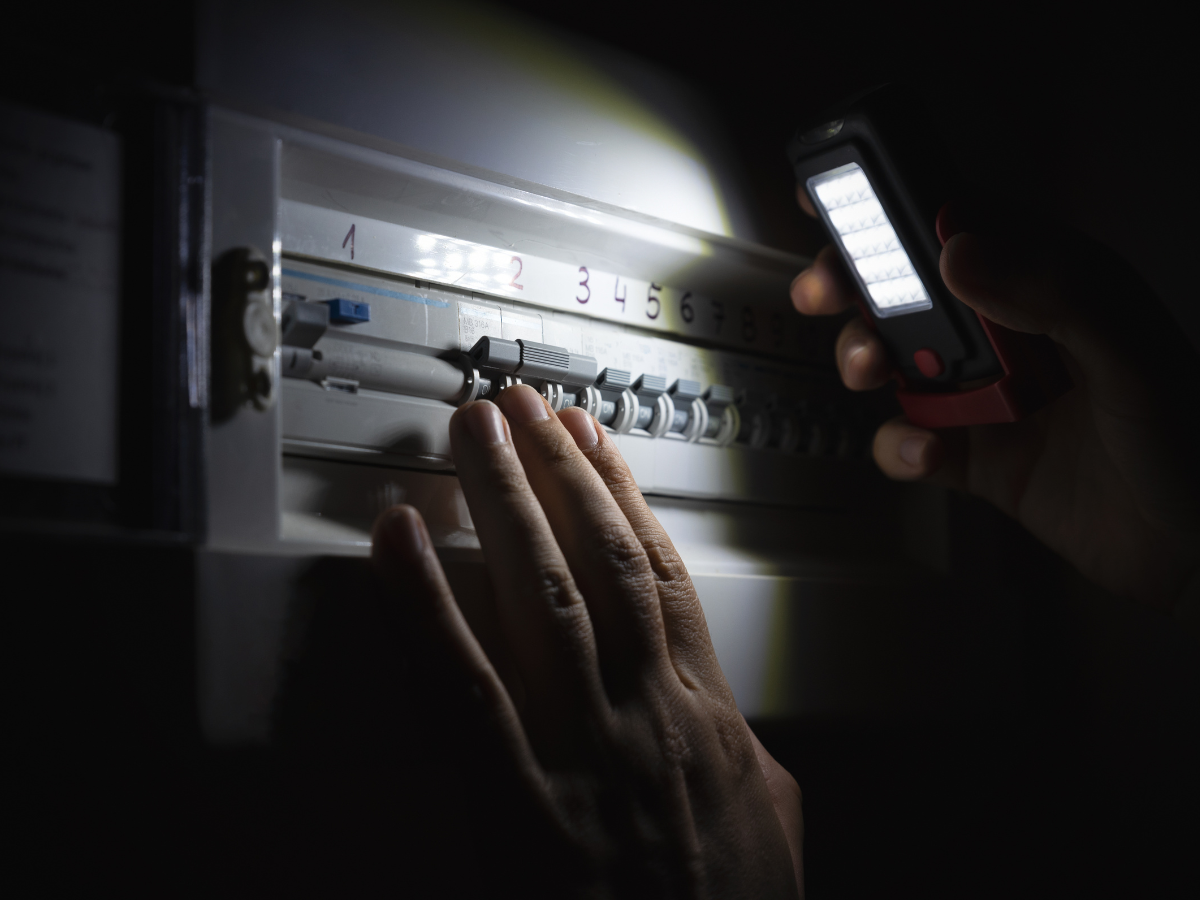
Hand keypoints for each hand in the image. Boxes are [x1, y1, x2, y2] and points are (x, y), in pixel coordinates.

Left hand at [372, 385, 803, 897]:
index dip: (624, 494)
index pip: (659, 572)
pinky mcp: (516, 803)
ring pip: (540, 594)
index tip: (592, 441)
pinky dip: (426, 605)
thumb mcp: (774, 822)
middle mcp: (645, 711)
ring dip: (504, 503)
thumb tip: (733, 719)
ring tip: (474, 435)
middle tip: (520, 406)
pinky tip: (401, 545)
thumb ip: (748, 753)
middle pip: (598, 559)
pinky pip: (461, 684)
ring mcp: (581, 750)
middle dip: (557, 471)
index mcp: (705, 713)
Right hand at [791, 191, 1199, 614]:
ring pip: (896, 361)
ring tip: (868, 370)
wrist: (1198, 551)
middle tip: (823, 292)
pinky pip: (910, 442)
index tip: (836, 199)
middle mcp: (1010, 331)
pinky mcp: (975, 456)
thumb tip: (960, 249)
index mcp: (1050, 283)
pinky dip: (900, 447)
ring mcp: (987, 395)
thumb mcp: (1128, 350)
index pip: (962, 224)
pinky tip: (924, 452)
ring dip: (864, 359)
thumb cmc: (1191, 437)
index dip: (896, 206)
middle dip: (854, 283)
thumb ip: (1051, 290)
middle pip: (908, 289)